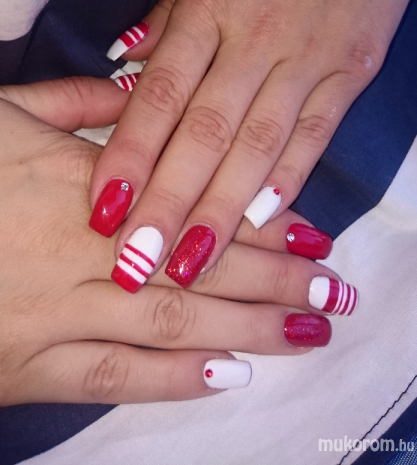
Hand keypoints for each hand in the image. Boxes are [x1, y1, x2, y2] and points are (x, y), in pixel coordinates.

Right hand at [0, 78, 344, 405]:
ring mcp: (58, 314)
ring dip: (249, 330)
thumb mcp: (3, 109)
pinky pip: (112, 377)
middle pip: (198, 268)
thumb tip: (140, 85)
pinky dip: (173, 379)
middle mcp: (83, 251)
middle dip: (275, 281)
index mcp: (80, 182)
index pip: (190, 204)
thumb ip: (74, 97)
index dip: (253, 221)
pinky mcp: (31, 368)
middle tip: (334, 291)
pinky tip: (229, 375)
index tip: (310, 231)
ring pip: (172, 324)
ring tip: (308, 331)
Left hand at [89, 0, 416, 287]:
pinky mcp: (349, 74)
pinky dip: (288, 180)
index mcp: (209, 6)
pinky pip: (315, 134)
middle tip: (139, 262)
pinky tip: (262, 225)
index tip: (105, 209)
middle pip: (206, 132)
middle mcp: (255, 38)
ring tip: (193, 263)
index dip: (131, 155)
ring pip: (259, 145)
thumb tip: (122, 67)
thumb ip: (165, 18)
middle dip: (171, 202)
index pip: (161, 93)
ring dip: (224, 210)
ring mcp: (307, 59)